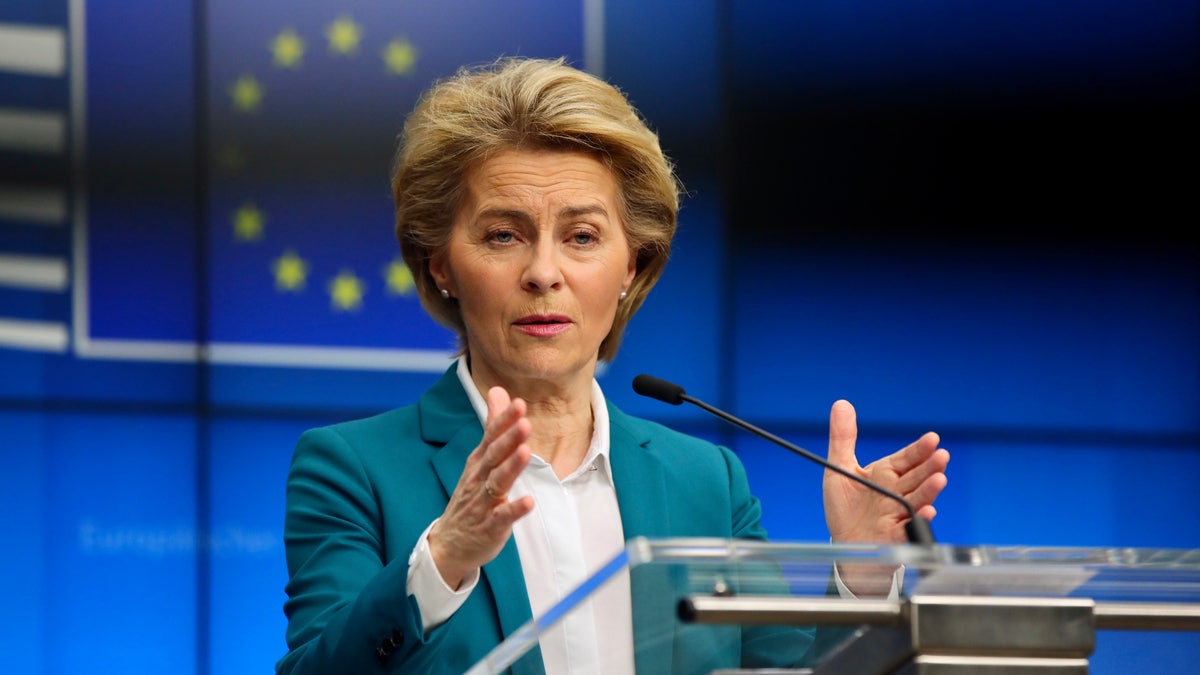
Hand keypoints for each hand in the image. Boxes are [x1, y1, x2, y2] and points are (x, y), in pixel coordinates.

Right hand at [428, 386, 534, 587]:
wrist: (448, 543)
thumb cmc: (471, 496)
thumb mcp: (479, 459)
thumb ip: (492, 426)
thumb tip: (498, 390)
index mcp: (479, 461)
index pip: (491, 437)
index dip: (504, 421)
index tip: (519, 403)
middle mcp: (479, 479)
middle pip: (494, 456)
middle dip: (509, 439)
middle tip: (524, 421)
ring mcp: (483, 503)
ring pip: (497, 483)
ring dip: (511, 468)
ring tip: (527, 452)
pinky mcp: (490, 527)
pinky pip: (502, 517)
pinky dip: (515, 510)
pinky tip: (529, 502)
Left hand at [823, 400, 948, 543]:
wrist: (844, 544)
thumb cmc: (846, 508)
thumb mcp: (839, 470)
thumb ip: (842, 438)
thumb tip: (841, 403)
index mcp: (886, 474)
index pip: (907, 458)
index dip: (919, 449)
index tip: (932, 438)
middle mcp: (897, 492)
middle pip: (916, 477)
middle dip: (930, 467)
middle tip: (942, 456)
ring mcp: (899, 513)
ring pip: (918, 499)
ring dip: (929, 490)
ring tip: (940, 479)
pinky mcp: (896, 535)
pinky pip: (909, 527)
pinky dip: (918, 520)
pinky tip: (926, 512)